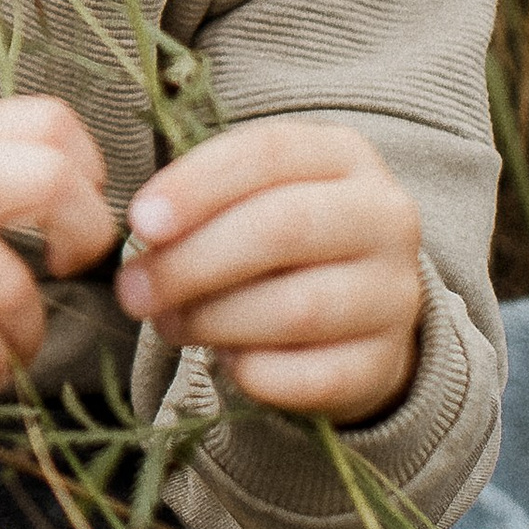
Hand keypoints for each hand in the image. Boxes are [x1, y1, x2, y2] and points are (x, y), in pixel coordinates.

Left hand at [117, 120, 423, 422]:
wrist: (352, 315)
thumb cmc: (276, 243)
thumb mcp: (247, 198)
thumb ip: (201, 202)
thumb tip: (147, 232)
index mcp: (344, 156)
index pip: (268, 152)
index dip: (197, 185)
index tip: (140, 222)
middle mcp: (384, 218)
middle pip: (283, 228)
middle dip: (193, 262)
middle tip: (134, 290)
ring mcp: (395, 293)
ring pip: (298, 308)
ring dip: (214, 320)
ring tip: (169, 324)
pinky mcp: (386, 362)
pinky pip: (313, 376)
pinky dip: (254, 372)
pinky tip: (227, 361)